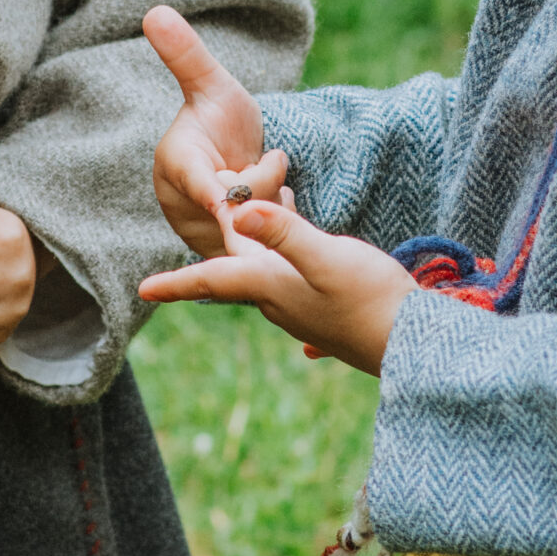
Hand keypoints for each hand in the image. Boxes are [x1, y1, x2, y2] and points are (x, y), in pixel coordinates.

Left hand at [139, 196, 413, 375]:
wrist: (415, 344)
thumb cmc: (371, 299)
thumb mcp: (327, 257)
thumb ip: (284, 232)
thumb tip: (237, 210)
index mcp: (270, 286)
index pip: (212, 280)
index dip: (176, 282)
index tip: (141, 289)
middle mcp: (279, 302)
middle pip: (236, 273)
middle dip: (218, 252)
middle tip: (203, 231)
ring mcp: (304, 312)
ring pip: (266, 277)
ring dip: (255, 251)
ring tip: (257, 218)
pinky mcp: (328, 314)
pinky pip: (297, 290)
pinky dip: (290, 270)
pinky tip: (300, 273)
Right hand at [145, 4, 289, 257]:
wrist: (234, 159)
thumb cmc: (219, 119)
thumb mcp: (210, 85)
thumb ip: (186, 54)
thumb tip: (154, 10)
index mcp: (175, 164)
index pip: (197, 178)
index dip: (213, 190)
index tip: (225, 199)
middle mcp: (182, 207)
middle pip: (242, 202)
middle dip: (266, 178)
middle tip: (272, 155)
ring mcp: (202, 238)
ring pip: (259, 223)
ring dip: (276, 197)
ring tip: (262, 177)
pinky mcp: (226, 259)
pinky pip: (268, 244)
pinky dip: (279, 219)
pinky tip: (275, 205)